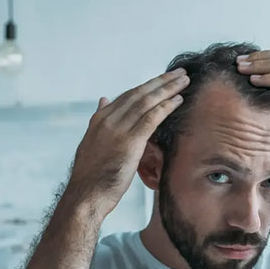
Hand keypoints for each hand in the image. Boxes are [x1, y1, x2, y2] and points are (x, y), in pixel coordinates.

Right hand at [64, 68, 189, 220]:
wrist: (85, 195)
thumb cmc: (91, 176)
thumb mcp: (92, 143)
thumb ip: (100, 121)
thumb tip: (103, 99)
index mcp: (99, 119)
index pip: (127, 96)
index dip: (147, 86)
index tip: (163, 80)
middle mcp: (108, 120)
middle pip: (139, 94)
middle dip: (161, 82)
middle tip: (180, 73)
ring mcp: (118, 129)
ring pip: (147, 102)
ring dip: (168, 89)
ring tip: (184, 80)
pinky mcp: (129, 141)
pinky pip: (151, 118)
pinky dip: (166, 106)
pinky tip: (178, 100)